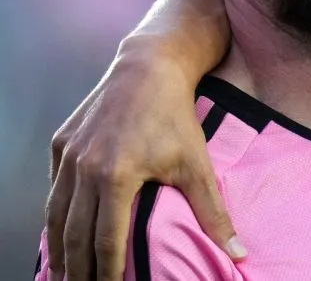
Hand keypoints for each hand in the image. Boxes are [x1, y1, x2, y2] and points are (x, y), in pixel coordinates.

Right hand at [45, 45, 244, 280]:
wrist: (149, 67)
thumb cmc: (177, 117)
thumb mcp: (197, 165)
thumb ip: (214, 212)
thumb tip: (239, 252)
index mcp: (116, 178)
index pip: (107, 241)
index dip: (107, 273)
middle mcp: (85, 169)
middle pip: (75, 235)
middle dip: (77, 269)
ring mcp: (69, 156)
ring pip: (56, 215)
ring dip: (59, 249)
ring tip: (64, 275)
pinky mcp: (60, 144)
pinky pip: (54, 188)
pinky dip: (54, 215)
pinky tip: (59, 233)